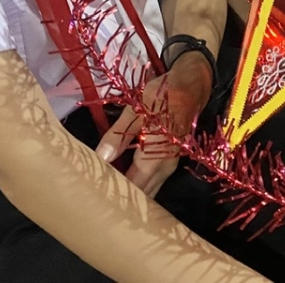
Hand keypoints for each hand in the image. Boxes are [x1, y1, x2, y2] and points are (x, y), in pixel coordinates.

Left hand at [96, 52, 212, 197]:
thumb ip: (117, 135)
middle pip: (140, 196)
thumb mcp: (135, 109)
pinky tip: (124, 181)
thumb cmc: (162, 95)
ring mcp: (170, 166)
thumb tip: (101, 158)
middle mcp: (164, 168)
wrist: (191, 85)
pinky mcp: (171, 162)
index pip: (129, 187)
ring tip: (107, 192)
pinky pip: (154, 183)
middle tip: (95, 197)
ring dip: (131, 194)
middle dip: (121, 198)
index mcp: (153, 157)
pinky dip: (140, 186)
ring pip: (149, 191)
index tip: (92, 195)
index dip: (112, 194)